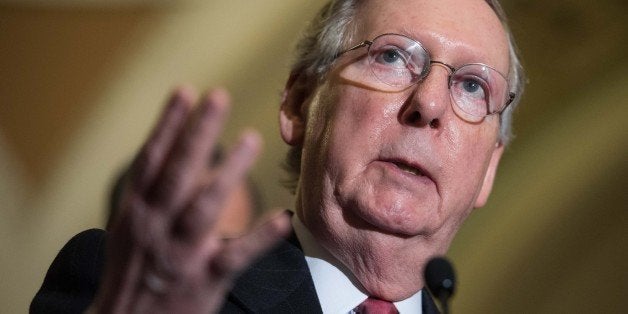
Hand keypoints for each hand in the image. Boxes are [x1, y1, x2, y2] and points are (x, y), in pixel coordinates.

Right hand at [92, 87, 291, 312]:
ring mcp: (181, 253)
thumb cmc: (133, 269)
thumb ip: (150, 190)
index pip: (151, 160)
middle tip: (218, 96)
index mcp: (137, 211)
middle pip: (177, 173)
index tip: (185, 91)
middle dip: (196, 134)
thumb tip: (174, 144)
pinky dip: (258, 237)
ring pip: (204, 208)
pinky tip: (282, 218)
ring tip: (250, 138)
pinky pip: (236, 256)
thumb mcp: (130, 227)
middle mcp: (155, 227)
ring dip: (227, 172)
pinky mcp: (206, 279)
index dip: (167, 125)